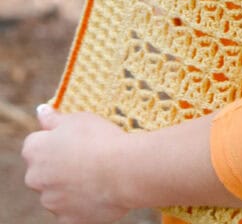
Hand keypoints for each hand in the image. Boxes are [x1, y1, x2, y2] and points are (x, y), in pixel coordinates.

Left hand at [22, 105, 130, 223]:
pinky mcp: (67, 220)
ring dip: (70, 186)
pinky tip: (99, 191)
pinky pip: (71, 211)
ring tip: (97, 173)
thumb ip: (53, 119)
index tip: (73, 139)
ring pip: (57, 192)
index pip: (35, 144)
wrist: (123, 170)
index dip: (55, 140)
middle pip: (43, 171)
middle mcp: (35, 178)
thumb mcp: (76, 119)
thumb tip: (41, 111)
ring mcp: (50, 202)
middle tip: (86, 156)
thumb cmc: (99, 138)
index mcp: (34, 150)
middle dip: (58, 165)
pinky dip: (82, 204)